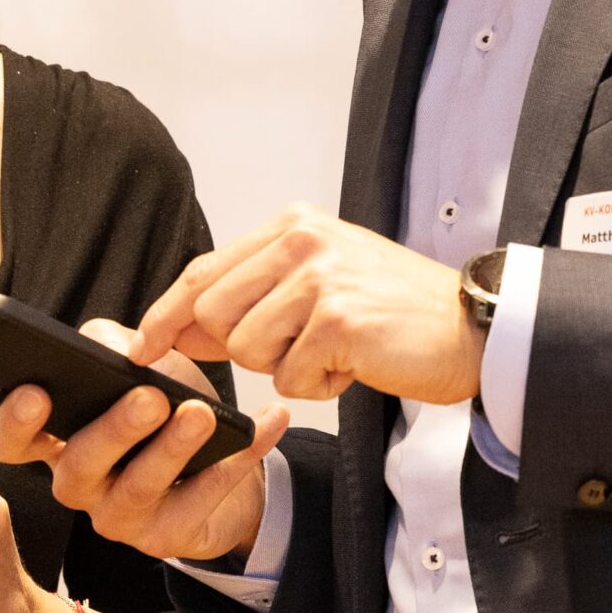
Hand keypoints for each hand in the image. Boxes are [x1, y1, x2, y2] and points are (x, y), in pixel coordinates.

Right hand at [0, 319, 288, 561]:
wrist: (223, 459)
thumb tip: (104, 344)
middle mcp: (80, 484)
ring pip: (137, 489)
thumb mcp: (140, 365)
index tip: (37, 393)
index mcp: (58, 440)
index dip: (14, 421)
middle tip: (149, 397)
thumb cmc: (165, 402)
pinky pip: (200, 502)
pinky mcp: (166, 538)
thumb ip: (113, 346)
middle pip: (79, 467)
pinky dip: (236, 461)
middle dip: (114, 430)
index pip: (11, 441)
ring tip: (202, 413)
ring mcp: (119, 517)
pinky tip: (264, 423)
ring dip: (172, 449)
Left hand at [133, 205, 481, 404]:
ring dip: (288, 367)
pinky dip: (319, 385)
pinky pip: (290, 378)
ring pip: (248, 349)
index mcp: (293, 226)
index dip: (166, 314)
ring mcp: (319, 279)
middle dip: (246, 348)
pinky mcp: (338, 320)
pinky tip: (354, 366)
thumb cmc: (396, 310)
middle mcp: (302, 242)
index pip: (203, 271)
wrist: (470, 328)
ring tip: (334, 351)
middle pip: (216, 316)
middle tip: (299, 346)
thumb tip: (178, 329)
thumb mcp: (319, 284)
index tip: (141, 347)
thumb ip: (252, 296)